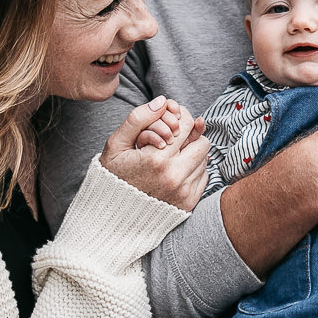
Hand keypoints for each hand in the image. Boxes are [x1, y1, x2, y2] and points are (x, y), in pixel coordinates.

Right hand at [100, 96, 208, 210]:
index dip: (182, 118)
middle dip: (190, 136)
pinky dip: (193, 170)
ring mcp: (183, 191)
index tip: (172, 122)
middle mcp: (174, 176)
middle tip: (173, 140)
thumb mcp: (116, 144)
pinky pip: (203, 176)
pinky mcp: (189, 202)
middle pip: (202, 142)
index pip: (187, 125)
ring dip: (191, 154)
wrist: (113, 216)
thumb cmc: (113, 175)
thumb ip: (138, 118)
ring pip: (204, 159)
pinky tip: (175, 171)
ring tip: (171, 158)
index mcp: (157, 159)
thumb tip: (163, 101)